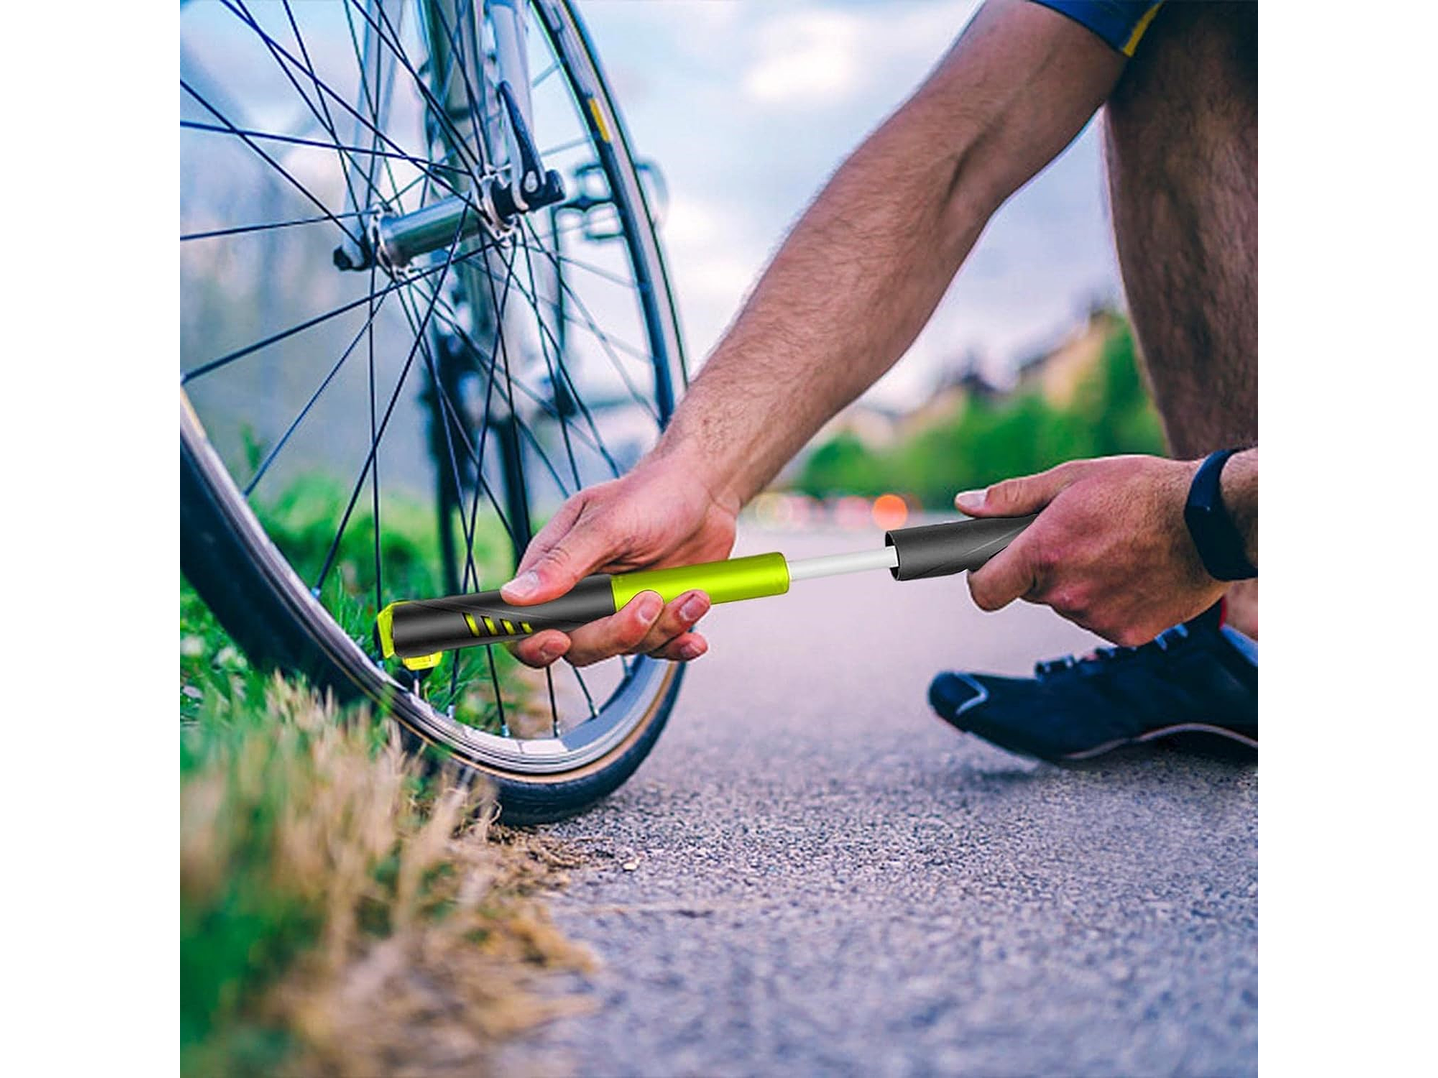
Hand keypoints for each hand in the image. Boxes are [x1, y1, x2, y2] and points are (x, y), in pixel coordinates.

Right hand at [499, 459, 738, 667]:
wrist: (704, 492)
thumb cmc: (651, 495)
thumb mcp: (605, 525)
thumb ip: (562, 563)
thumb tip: (514, 596)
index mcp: (555, 569)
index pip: (527, 622)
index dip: (534, 642)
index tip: (558, 640)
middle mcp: (584, 595)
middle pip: (581, 646)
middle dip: (619, 632)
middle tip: (650, 601)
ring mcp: (620, 609)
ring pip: (628, 648)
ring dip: (663, 627)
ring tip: (690, 593)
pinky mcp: (654, 618)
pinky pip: (660, 648)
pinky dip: (680, 642)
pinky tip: (695, 625)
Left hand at [955, 455, 1227, 645]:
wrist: (1212, 522)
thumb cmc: (1143, 491)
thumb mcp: (1073, 477)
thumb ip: (1014, 497)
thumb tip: (968, 505)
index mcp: (1044, 552)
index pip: (985, 590)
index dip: (982, 578)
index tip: (991, 566)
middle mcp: (1066, 592)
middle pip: (1031, 591)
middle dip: (1043, 569)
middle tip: (1078, 539)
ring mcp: (1096, 618)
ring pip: (1068, 605)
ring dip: (1080, 584)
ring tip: (1115, 551)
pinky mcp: (1126, 635)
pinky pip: (1101, 620)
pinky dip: (1111, 602)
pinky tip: (1135, 573)